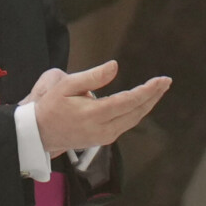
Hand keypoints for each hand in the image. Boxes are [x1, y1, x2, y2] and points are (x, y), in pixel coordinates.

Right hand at [29, 61, 169, 155]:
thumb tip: (115, 66)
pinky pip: (126, 124)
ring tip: (159, 89)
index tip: (161, 80)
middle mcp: (103, 129)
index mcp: (93, 114)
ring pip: (134, 119)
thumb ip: (92, 77)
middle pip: (136, 111)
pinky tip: (144, 101)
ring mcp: (105, 136)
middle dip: (153, 96)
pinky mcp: (104, 139)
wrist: (39, 134)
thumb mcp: (65, 85)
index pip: (128, 101)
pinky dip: (137, 111)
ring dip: (148, 104)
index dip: (147, 90)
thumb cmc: (50, 106)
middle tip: (166, 81)